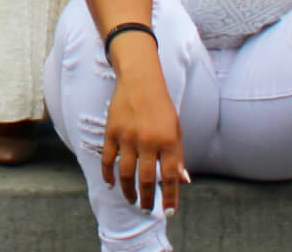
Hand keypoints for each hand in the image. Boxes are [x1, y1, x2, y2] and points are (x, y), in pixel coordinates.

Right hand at [101, 53, 185, 214]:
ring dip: (129, 192)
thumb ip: (178, 156)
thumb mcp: (176, 129)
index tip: (169, 212)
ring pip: (126, 174)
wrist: (140, 80)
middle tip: (147, 209)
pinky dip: (108, 175)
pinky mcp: (112, 131)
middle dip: (147, 199)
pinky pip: (108, 160)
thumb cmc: (161, 107)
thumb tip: (183, 182)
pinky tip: (112, 184)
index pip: (171, 176)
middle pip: (147, 180)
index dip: (170, 197)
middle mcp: (148, 140)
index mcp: (168, 140)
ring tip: (132, 200)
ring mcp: (128, 136)